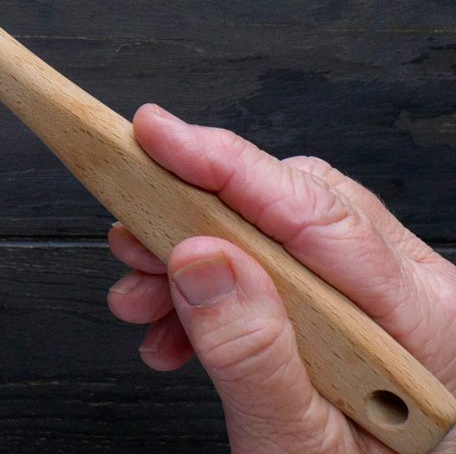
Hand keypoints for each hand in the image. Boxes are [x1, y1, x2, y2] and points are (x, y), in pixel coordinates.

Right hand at [104, 104, 455, 452]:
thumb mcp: (298, 448)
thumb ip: (252, 356)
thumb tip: (199, 257)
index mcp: (428, 323)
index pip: (318, 213)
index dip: (226, 165)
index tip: (155, 136)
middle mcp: (415, 296)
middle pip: (290, 210)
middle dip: (193, 221)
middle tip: (132, 244)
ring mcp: (384, 303)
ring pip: (268, 234)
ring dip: (189, 262)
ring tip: (144, 303)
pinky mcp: (348, 314)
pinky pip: (268, 269)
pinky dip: (208, 291)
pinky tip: (173, 330)